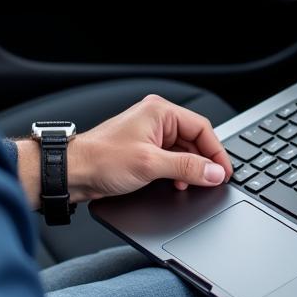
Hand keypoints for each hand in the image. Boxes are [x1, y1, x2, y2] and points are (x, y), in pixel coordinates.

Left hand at [65, 94, 232, 200]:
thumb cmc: (101, 160)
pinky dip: (177, 172)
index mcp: (160, 112)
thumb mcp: (151, 165)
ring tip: (189, 184)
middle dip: (202, 162)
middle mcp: (156, 119)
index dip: (216, 152)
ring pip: (183, 151)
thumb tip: (214, 172)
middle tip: (211, 181)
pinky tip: (175, 184)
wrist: (72, 173)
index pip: (202, 128)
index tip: (223, 172)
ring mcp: (149, 134)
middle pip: (194, 139)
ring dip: (189, 169)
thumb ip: (187, 168)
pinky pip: (171, 158)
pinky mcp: (143, 150)